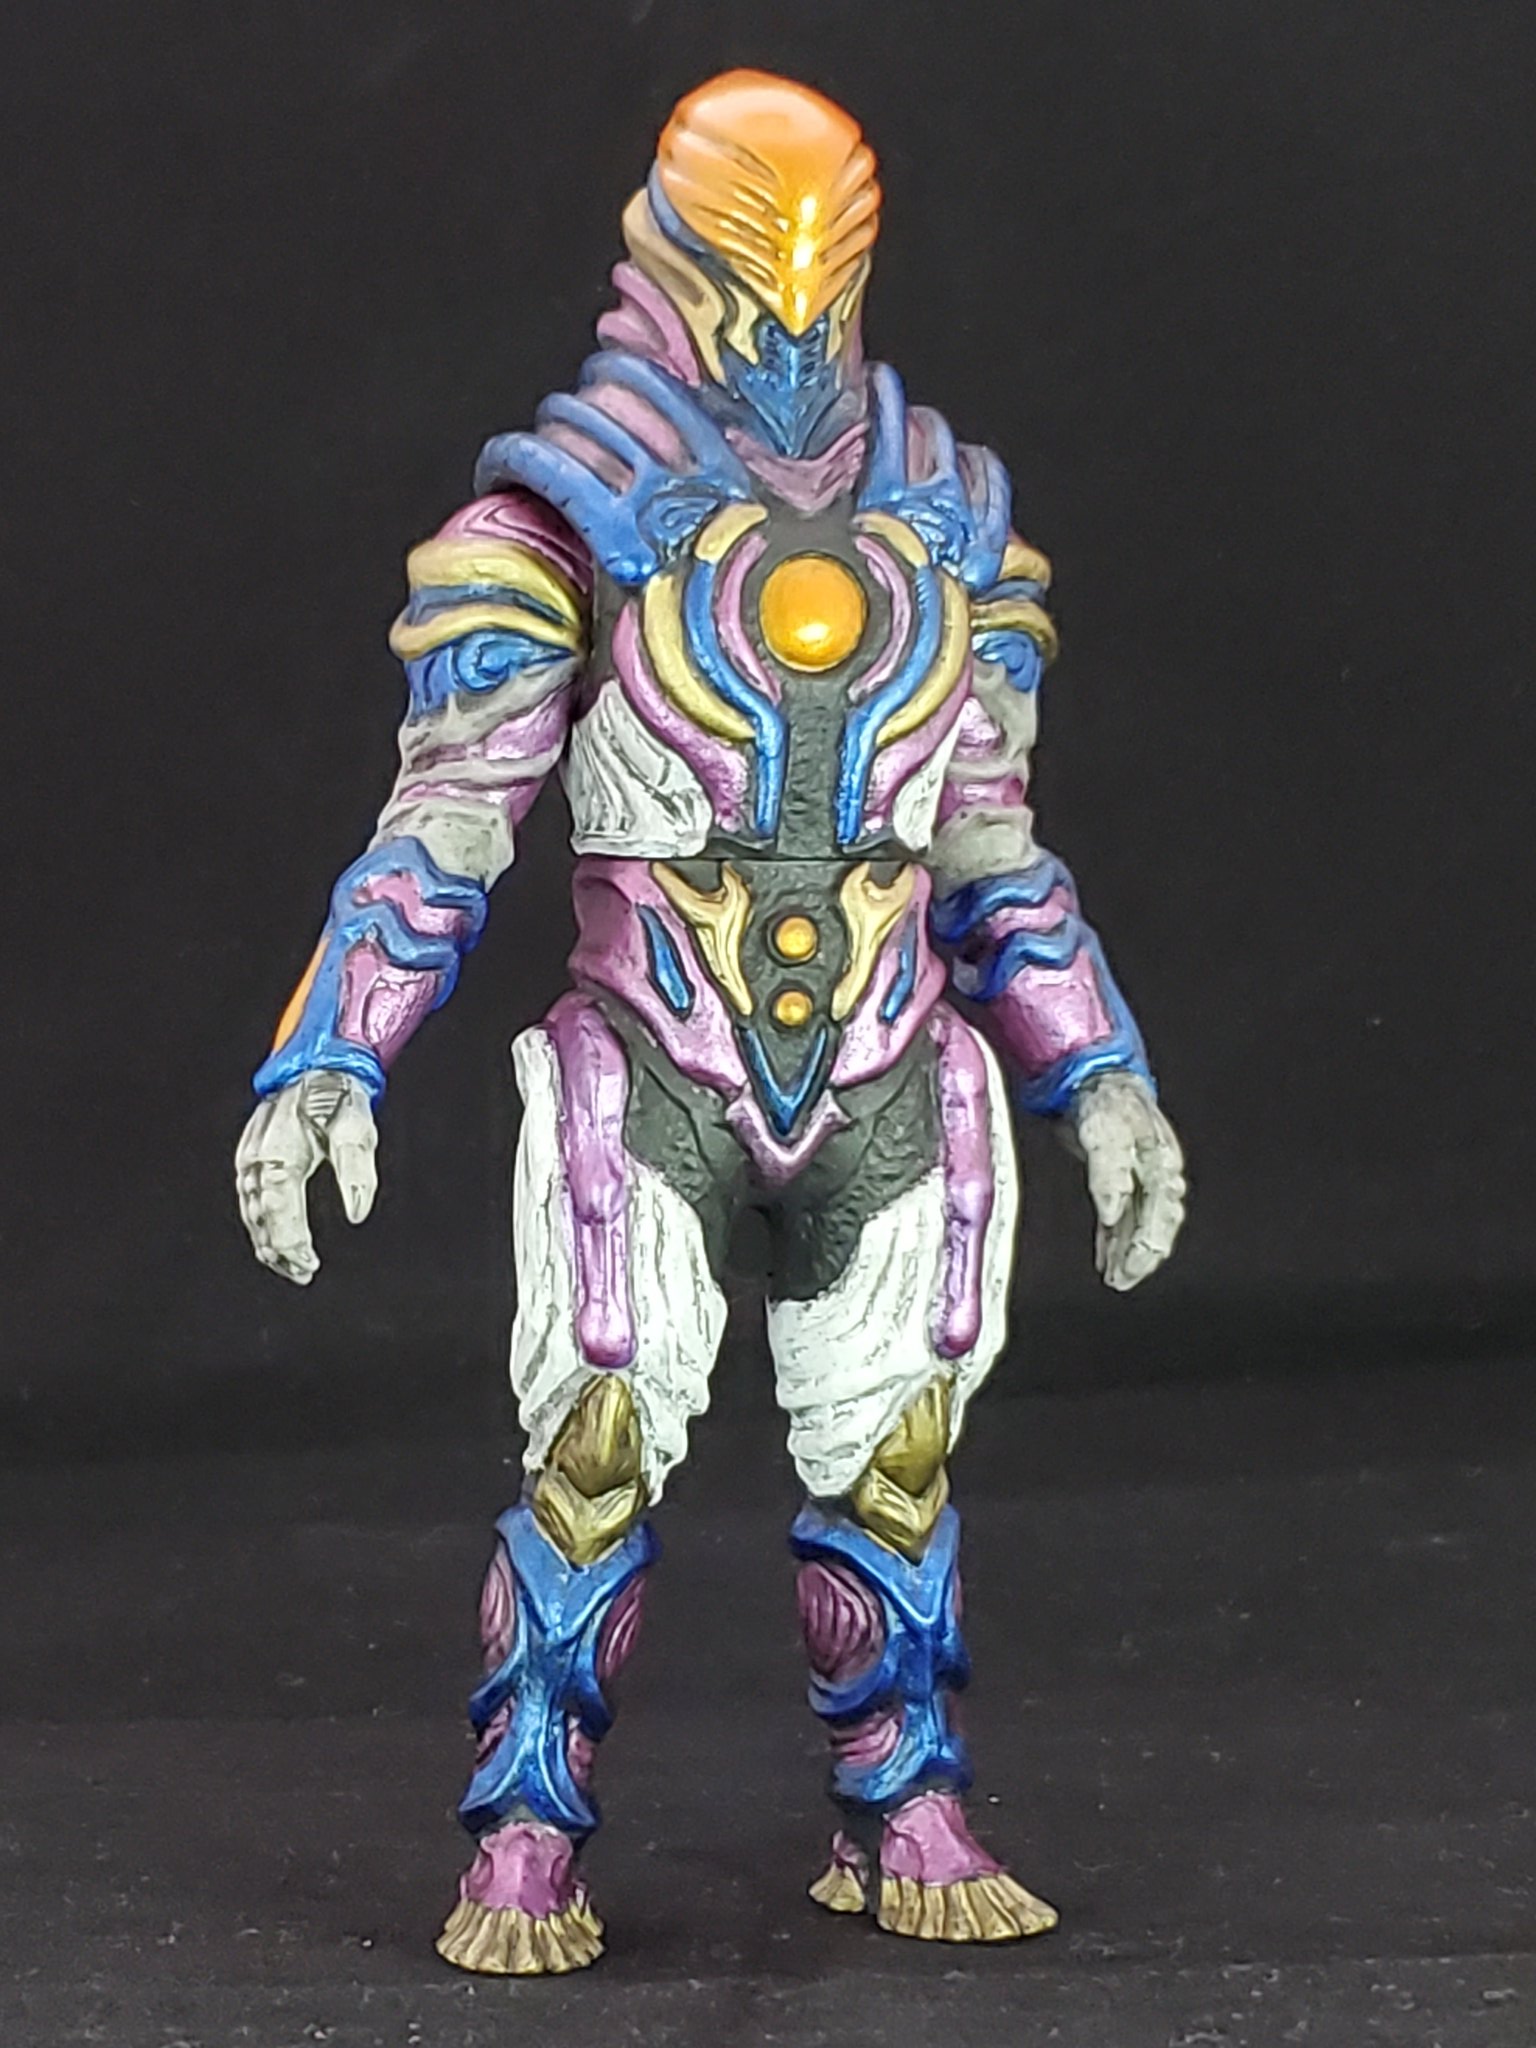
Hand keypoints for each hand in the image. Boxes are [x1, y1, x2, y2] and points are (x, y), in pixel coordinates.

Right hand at [235, 1071, 378, 1283]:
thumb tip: (358, 1214)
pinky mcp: (248, 1158)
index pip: (280, 1210)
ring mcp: (248, 1158)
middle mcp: (255, 1159)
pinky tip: (273, 1241)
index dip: (292, 1242)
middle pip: (261, 1218)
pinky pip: (248, 1201)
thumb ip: (358, 1171)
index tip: (310, 1264)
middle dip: (281, 1251)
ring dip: (269, 1244)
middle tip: (304, 1273)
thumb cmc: (338, 1096)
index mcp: (279, 1153)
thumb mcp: (358, 1129)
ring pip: (251, 1213)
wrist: (314, 1065)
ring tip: (292, 1267)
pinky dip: (260, 1225)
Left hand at [1066, 1070, 1185, 1290]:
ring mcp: (1144, 1175)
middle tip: (1121, 1280)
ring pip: (1143, 1223)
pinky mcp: (1126, 1177)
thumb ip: (1108, 1172)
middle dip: (1141, 1255)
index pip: (1160, 1211)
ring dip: (1128, 1251)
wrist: (1094, 1076)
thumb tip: (1111, 1212)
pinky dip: (1116, 1238)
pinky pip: (1126, 1216)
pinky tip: (1106, 1256)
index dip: (1146, 1242)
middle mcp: (1159, 1171)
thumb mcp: (1102, 1132)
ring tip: (1113, 1277)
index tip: (1128, 1265)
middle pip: (1157, 1222)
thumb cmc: (1101, 1100)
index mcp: (1160, 1160)